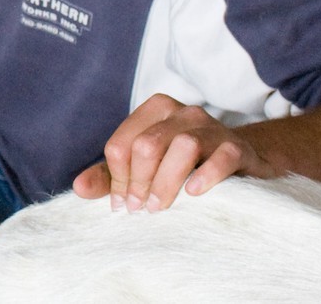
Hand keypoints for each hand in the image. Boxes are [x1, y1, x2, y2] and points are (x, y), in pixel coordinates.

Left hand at [72, 93, 273, 212]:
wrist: (242, 159)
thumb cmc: (184, 163)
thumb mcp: (144, 166)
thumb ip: (110, 176)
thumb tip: (78, 188)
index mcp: (153, 111)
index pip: (121, 144)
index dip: (117, 179)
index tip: (122, 204)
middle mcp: (180, 112)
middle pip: (147, 145)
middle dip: (138, 182)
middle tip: (140, 210)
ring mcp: (211, 127)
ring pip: (182, 146)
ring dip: (166, 181)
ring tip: (159, 207)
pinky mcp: (236, 147)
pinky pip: (222, 156)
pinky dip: (206, 175)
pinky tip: (194, 193)